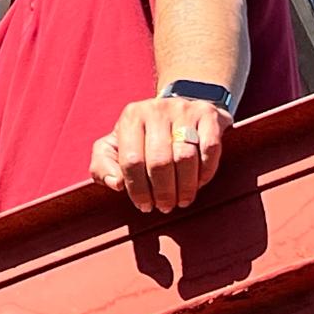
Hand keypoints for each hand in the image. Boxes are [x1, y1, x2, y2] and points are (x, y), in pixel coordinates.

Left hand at [89, 96, 232, 212]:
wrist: (178, 105)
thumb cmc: (143, 135)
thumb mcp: (116, 146)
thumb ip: (103, 166)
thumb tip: (115, 183)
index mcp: (131, 117)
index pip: (131, 160)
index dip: (138, 189)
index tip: (144, 206)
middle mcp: (156, 109)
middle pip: (159, 161)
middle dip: (162, 192)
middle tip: (165, 207)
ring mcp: (184, 110)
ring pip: (185, 157)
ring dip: (184, 187)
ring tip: (181, 201)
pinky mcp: (208, 115)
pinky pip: (209, 149)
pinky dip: (205, 171)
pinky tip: (199, 183)